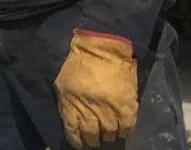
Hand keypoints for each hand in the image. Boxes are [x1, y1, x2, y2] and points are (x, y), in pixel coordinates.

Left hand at [55, 30, 137, 147]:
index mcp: (72, 104)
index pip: (73, 132)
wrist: (101, 49)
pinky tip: (121, 130)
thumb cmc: (79, 66)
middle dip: (93, 140)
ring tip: (108, 133)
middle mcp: (90, 110)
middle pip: (92, 135)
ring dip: (109, 136)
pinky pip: (127, 128)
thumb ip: (66, 105)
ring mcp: (109, 109)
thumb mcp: (63, 84)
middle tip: (95, 139)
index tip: (80, 143)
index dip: (77, 141)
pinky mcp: (126, 106)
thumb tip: (70, 123)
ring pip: (110, 134)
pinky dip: (125, 132)